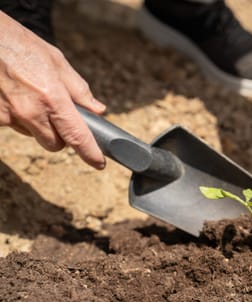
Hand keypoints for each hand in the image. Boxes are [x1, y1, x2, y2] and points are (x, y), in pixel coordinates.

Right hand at [0, 11, 105, 168]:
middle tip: (57, 115)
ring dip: (37, 125)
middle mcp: (31, 112)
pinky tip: (15, 97)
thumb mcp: (57, 62)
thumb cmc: (21, 45)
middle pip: (54, 144)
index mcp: (53, 98)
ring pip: (33, 135)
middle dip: (59, 135)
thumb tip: (97, 110)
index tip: (98, 163)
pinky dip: (18, 117)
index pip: (77, 136)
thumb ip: (79, 90)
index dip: (90, 153)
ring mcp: (10, 116)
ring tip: (31, 97)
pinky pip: (14, 126)